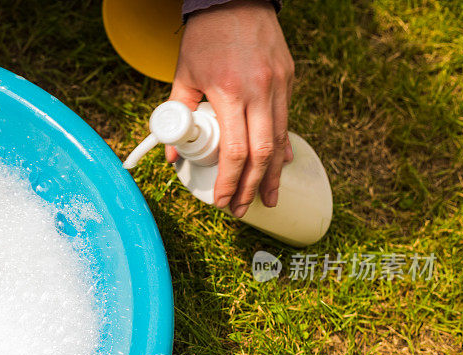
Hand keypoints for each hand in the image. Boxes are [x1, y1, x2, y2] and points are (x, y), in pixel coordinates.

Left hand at [168, 0, 294, 216]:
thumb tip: (173, 156)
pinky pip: (286, 120)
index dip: (230, 182)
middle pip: (262, 154)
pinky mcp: (288, 78)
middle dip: (253, 188)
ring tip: (267, 199)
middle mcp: (259, 91)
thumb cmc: (206, 37)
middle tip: (242, 209)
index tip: (222, 201)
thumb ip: (177, 116)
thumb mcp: (184, 75)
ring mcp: (278, 84)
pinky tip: (281, 165)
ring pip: (279, 140)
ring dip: (273, 174)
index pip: (235, 152)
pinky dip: (282, 145)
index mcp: (230, 93)